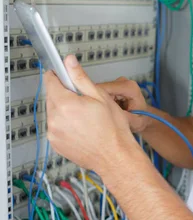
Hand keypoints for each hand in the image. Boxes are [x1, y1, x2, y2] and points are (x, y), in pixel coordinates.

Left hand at [44, 56, 140, 176]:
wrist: (115, 157)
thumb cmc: (113, 129)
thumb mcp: (100, 96)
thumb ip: (80, 78)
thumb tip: (69, 61)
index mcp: (65, 104)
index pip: (50, 81)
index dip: (58, 75)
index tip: (64, 75)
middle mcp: (55, 119)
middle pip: (52, 97)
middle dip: (64, 95)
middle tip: (85, 102)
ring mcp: (53, 134)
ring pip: (54, 113)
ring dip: (64, 111)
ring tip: (85, 118)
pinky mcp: (56, 144)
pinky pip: (56, 128)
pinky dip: (65, 125)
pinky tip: (81, 128)